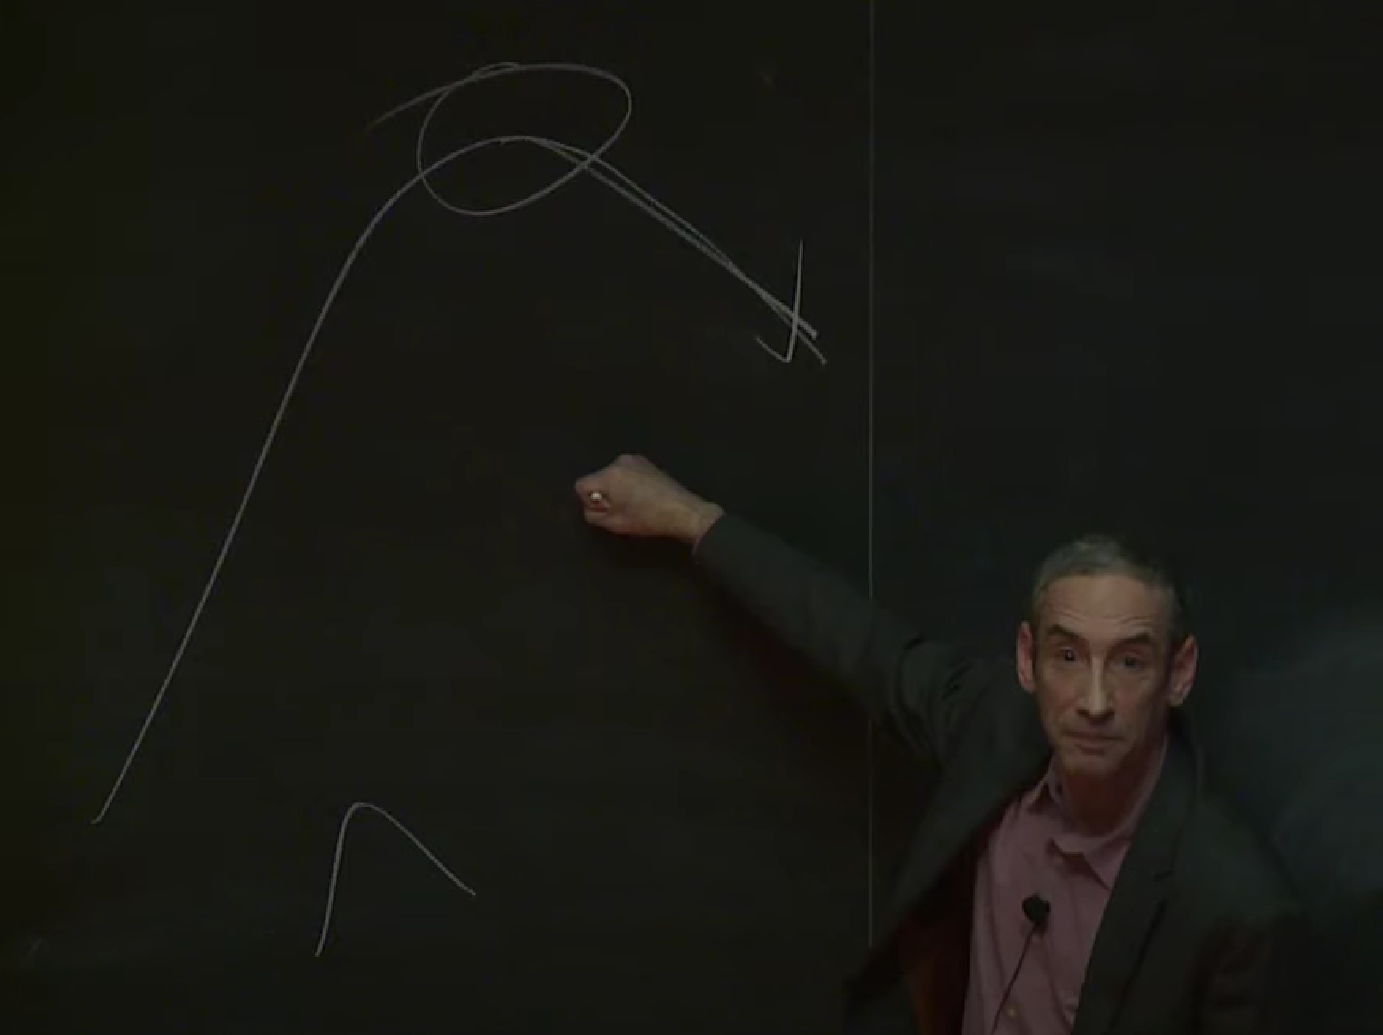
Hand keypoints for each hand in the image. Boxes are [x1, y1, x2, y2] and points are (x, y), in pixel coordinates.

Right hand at [574, 454, 723, 543]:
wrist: (682, 511)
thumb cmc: (647, 519)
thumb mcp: (614, 524)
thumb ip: (593, 515)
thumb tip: (590, 507)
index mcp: (609, 475)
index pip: (581, 485)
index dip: (589, 501)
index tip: (607, 510)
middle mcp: (619, 462)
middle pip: (597, 479)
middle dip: (604, 494)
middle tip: (621, 509)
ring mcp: (634, 459)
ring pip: (611, 476)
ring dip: (616, 489)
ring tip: (634, 504)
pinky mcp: (646, 462)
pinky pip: (625, 472)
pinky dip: (627, 483)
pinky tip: (642, 496)